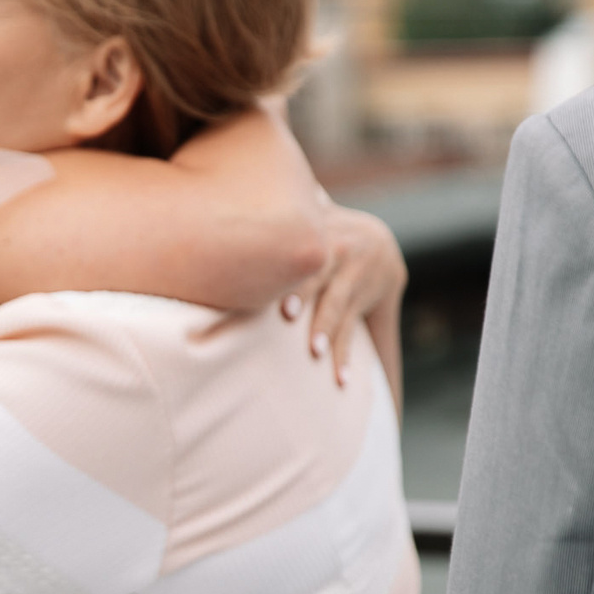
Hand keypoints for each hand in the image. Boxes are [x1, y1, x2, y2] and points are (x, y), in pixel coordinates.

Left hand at [281, 204, 406, 408]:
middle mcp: (338, 249)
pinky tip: (340, 380)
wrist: (378, 238)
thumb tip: (216, 213)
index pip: (299, 248)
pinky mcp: (371, 298)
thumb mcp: (306, 219)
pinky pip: (355, 329)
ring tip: (315, 352)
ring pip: (338, 306)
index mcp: (316, 230)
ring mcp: (357, 275)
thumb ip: (275, 224)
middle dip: (303, 293)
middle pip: (317, 274)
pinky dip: (346, 356)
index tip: (278, 291)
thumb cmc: (321, 233)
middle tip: (287, 314)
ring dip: (327, 329)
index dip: (290, 266)